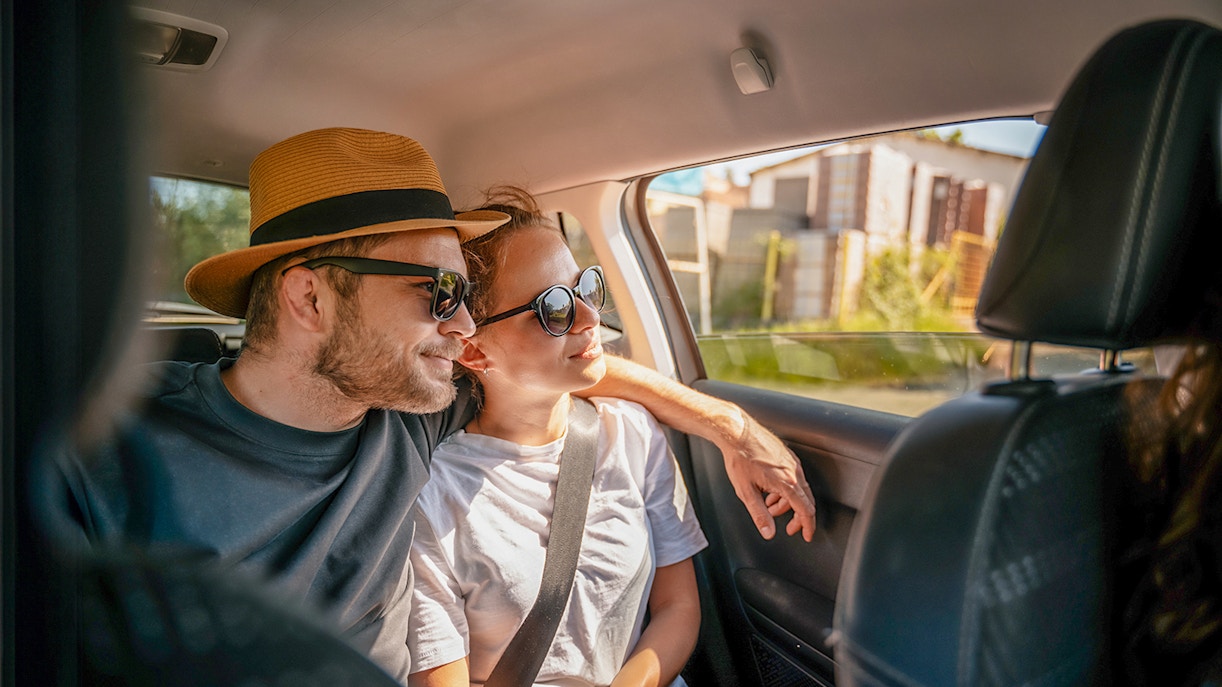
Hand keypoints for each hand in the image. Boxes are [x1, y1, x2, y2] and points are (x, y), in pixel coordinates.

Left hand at [721, 413, 815, 540]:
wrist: (736, 432)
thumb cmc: (739, 458)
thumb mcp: (746, 492)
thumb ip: (759, 515)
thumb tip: (768, 532)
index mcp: (787, 482)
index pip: (805, 510)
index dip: (808, 526)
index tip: (807, 535)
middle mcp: (794, 471)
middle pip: (805, 500)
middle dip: (798, 517)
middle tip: (789, 528)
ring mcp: (791, 462)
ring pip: (798, 489)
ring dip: (787, 503)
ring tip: (770, 508)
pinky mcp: (786, 456)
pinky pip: (793, 477)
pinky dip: (785, 490)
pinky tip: (769, 492)